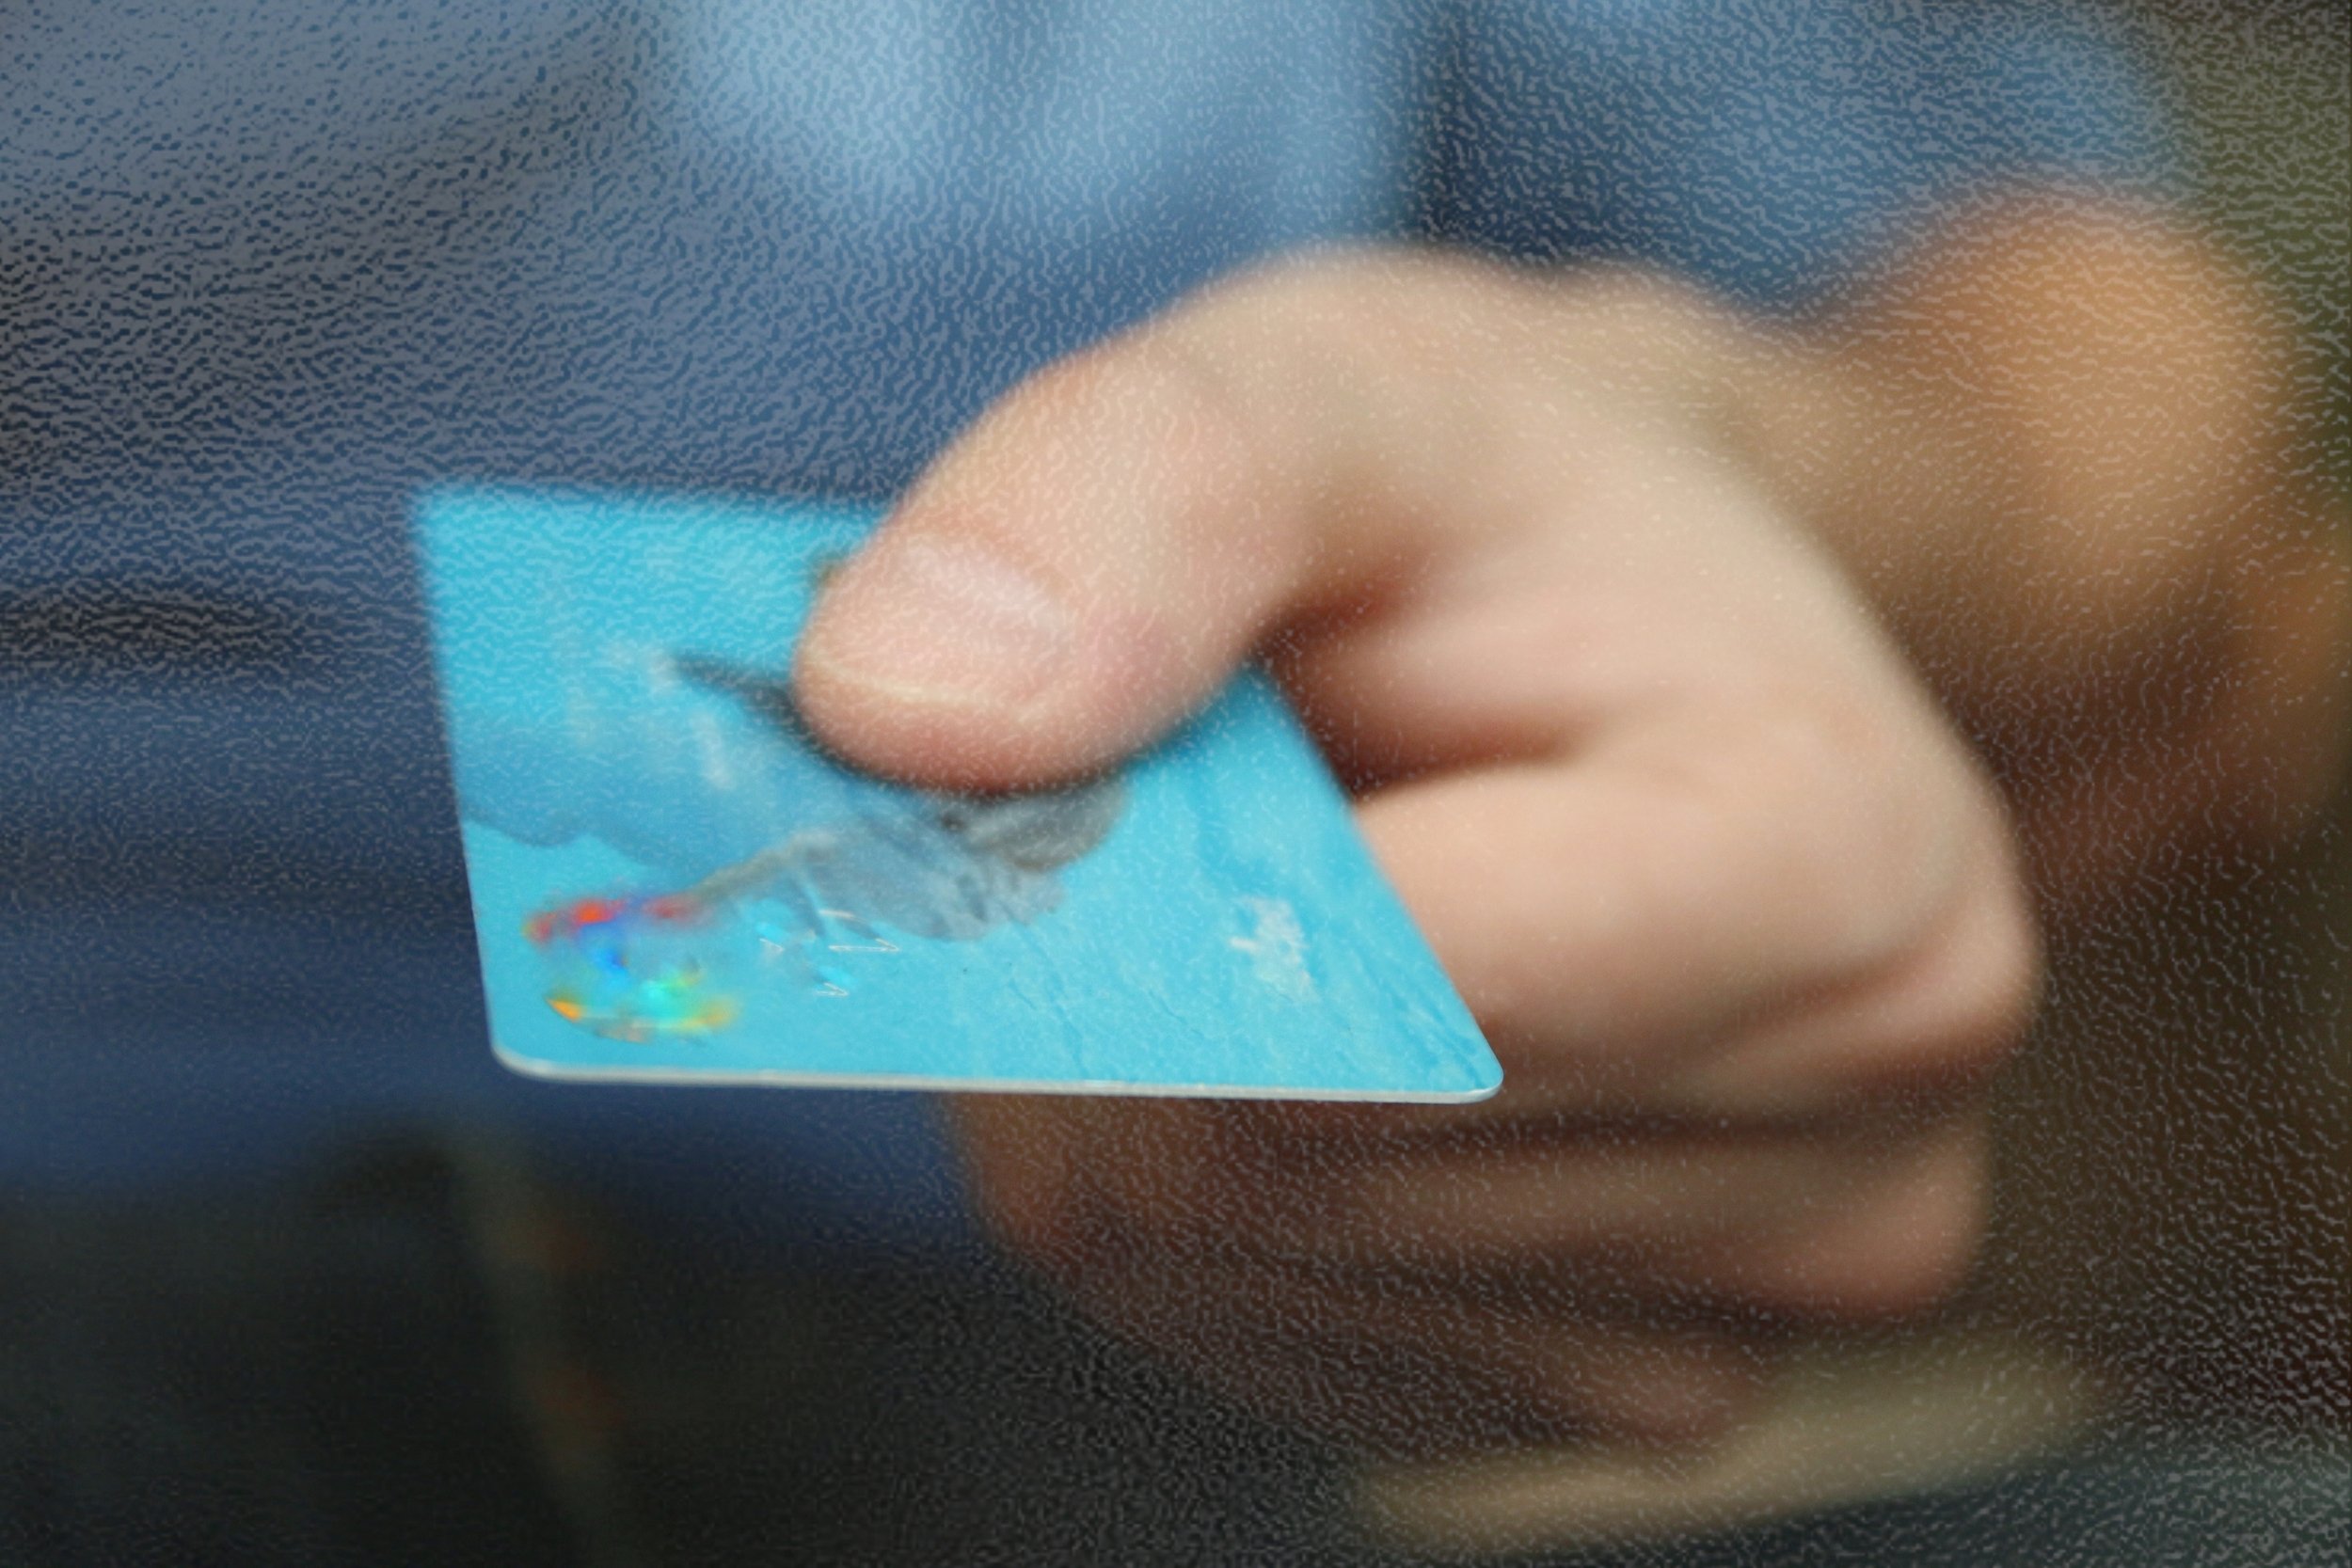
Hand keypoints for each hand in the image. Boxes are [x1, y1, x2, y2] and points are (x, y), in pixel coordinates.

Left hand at [791, 228, 2344, 1454]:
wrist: (1651, 625)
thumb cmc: (1502, 504)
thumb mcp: (1332, 385)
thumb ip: (1139, 490)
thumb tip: (899, 708)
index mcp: (1851, 862)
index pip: (1401, 993)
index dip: (1144, 895)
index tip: (1042, 765)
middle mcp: (1863, 1126)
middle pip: (1285, 1163)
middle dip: (1109, 988)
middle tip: (1135, 809)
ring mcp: (1758, 1303)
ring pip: (1234, 1265)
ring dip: (1131, 1089)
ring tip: (1247, 901)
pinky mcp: (1626, 1386)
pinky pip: (1268, 1334)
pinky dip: (1191, 1195)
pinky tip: (1282, 1044)